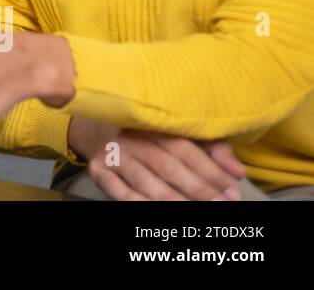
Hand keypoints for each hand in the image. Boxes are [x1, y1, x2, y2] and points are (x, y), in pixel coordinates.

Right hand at [67, 115, 245, 200]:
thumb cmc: (152, 136)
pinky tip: (158, 211)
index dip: (210, 170)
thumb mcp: (183, 133)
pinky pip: (119, 191)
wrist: (99, 129)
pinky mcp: (98, 170)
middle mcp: (131, 136)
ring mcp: (113, 154)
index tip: (232, 190)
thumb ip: (212, 149)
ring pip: (144, 180)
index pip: (185, 148)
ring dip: (172, 200)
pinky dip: (138, 203)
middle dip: (196, 188)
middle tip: (220, 204)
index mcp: (154, 123)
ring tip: (196, 212)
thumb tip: (238, 171)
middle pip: (166, 165)